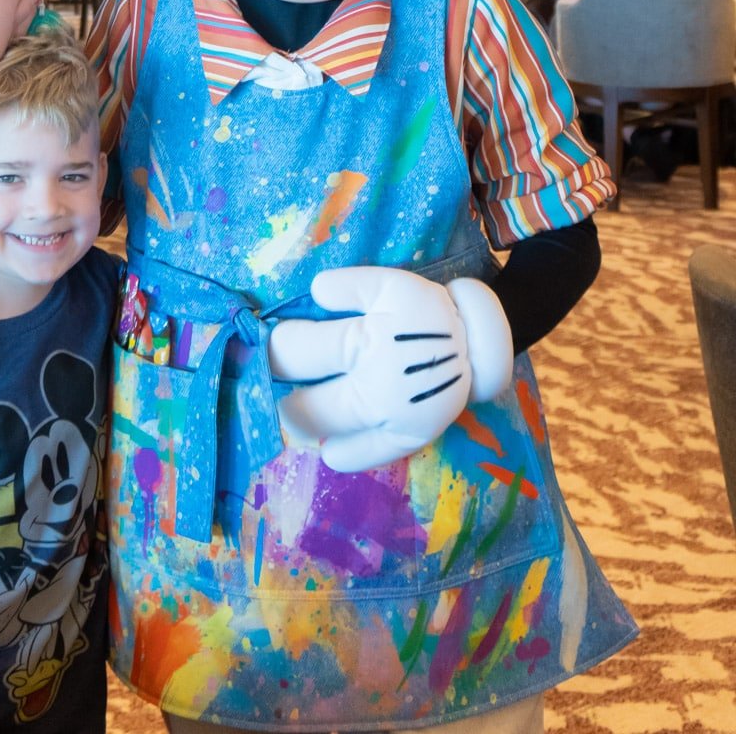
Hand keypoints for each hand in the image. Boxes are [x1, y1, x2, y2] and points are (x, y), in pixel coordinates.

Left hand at [268, 267, 512, 472]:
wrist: (478, 341)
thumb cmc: (427, 309)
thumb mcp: (389, 282)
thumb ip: (347, 284)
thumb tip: (313, 293)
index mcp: (361, 342)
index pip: (294, 352)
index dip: (271, 348)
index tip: (261, 344)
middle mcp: (370, 387)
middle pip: (301, 404)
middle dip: (276, 394)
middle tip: (271, 382)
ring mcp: (388, 419)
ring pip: (326, 432)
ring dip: (302, 421)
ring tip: (297, 408)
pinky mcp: (407, 438)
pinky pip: (366, 456)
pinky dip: (343, 454)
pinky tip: (329, 448)